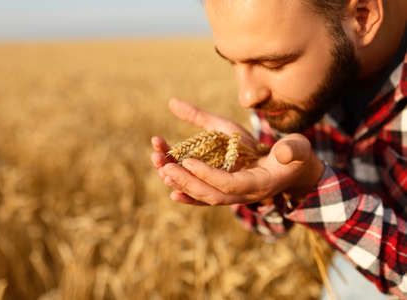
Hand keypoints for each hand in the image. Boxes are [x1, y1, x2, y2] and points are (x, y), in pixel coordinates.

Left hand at [151, 99, 324, 205]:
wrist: (294, 174)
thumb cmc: (296, 157)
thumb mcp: (298, 148)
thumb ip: (293, 149)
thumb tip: (282, 150)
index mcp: (260, 184)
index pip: (230, 185)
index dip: (208, 175)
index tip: (187, 161)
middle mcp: (244, 195)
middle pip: (210, 195)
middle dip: (186, 181)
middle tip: (164, 166)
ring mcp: (234, 195)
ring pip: (204, 196)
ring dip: (181, 183)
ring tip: (160, 168)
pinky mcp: (228, 191)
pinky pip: (205, 197)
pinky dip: (188, 195)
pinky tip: (171, 190)